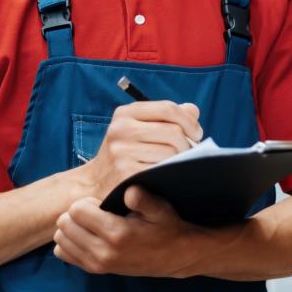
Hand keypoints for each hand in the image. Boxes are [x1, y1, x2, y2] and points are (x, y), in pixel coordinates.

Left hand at [53, 186, 212, 277]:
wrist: (174, 256)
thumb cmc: (166, 226)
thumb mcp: (160, 209)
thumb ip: (144, 199)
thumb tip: (129, 191)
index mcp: (116, 234)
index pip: (77, 210)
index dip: (87, 201)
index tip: (101, 202)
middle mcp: (103, 252)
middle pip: (65, 224)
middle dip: (76, 212)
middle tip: (96, 211)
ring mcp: (97, 264)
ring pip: (61, 239)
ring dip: (71, 226)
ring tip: (91, 222)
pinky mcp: (95, 270)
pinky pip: (64, 253)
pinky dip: (69, 241)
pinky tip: (86, 234)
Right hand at [78, 100, 200, 199]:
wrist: (95, 182)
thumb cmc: (125, 153)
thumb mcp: (139, 128)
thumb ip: (166, 117)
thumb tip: (193, 110)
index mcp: (125, 113)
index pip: (168, 108)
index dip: (189, 121)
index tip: (196, 133)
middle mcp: (120, 129)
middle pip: (173, 131)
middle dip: (188, 144)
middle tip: (188, 153)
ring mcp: (121, 152)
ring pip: (170, 152)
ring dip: (180, 161)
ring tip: (176, 164)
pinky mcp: (125, 173)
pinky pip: (162, 170)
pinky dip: (170, 173)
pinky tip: (167, 175)